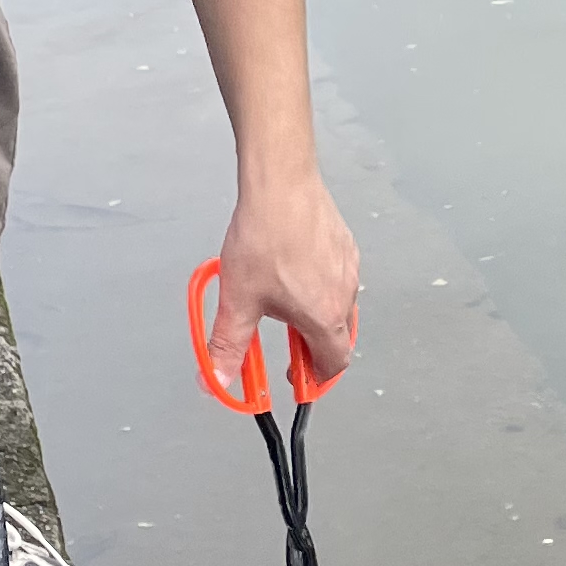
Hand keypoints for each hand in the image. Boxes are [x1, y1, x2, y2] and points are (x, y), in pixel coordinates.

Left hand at [208, 166, 360, 400]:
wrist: (280, 183)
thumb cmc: (264, 236)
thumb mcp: (238, 301)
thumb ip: (229, 346)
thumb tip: (218, 379)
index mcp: (324, 317)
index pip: (334, 363)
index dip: (316, 378)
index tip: (298, 381)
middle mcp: (344, 294)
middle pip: (338, 337)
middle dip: (312, 349)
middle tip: (287, 348)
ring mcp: (348, 266)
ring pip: (338, 305)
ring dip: (316, 316)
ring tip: (282, 305)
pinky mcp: (343, 243)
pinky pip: (337, 277)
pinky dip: (319, 287)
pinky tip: (291, 271)